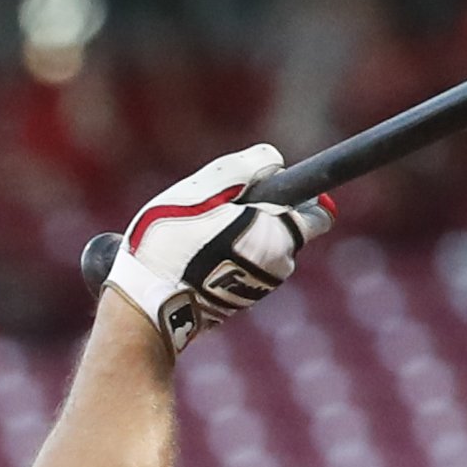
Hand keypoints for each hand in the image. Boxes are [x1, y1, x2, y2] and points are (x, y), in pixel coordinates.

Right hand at [103, 144, 332, 353]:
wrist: (147, 305)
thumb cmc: (173, 243)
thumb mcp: (204, 189)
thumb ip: (246, 167)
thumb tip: (275, 161)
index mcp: (279, 234)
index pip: (318, 213)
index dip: (296, 195)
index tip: (267, 189)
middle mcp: (280, 265)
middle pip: (284, 227)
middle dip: (259, 214)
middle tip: (215, 210)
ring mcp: (262, 289)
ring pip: (262, 248)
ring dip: (240, 237)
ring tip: (199, 236)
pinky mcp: (241, 304)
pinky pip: (245, 269)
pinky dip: (229, 259)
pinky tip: (197, 258)